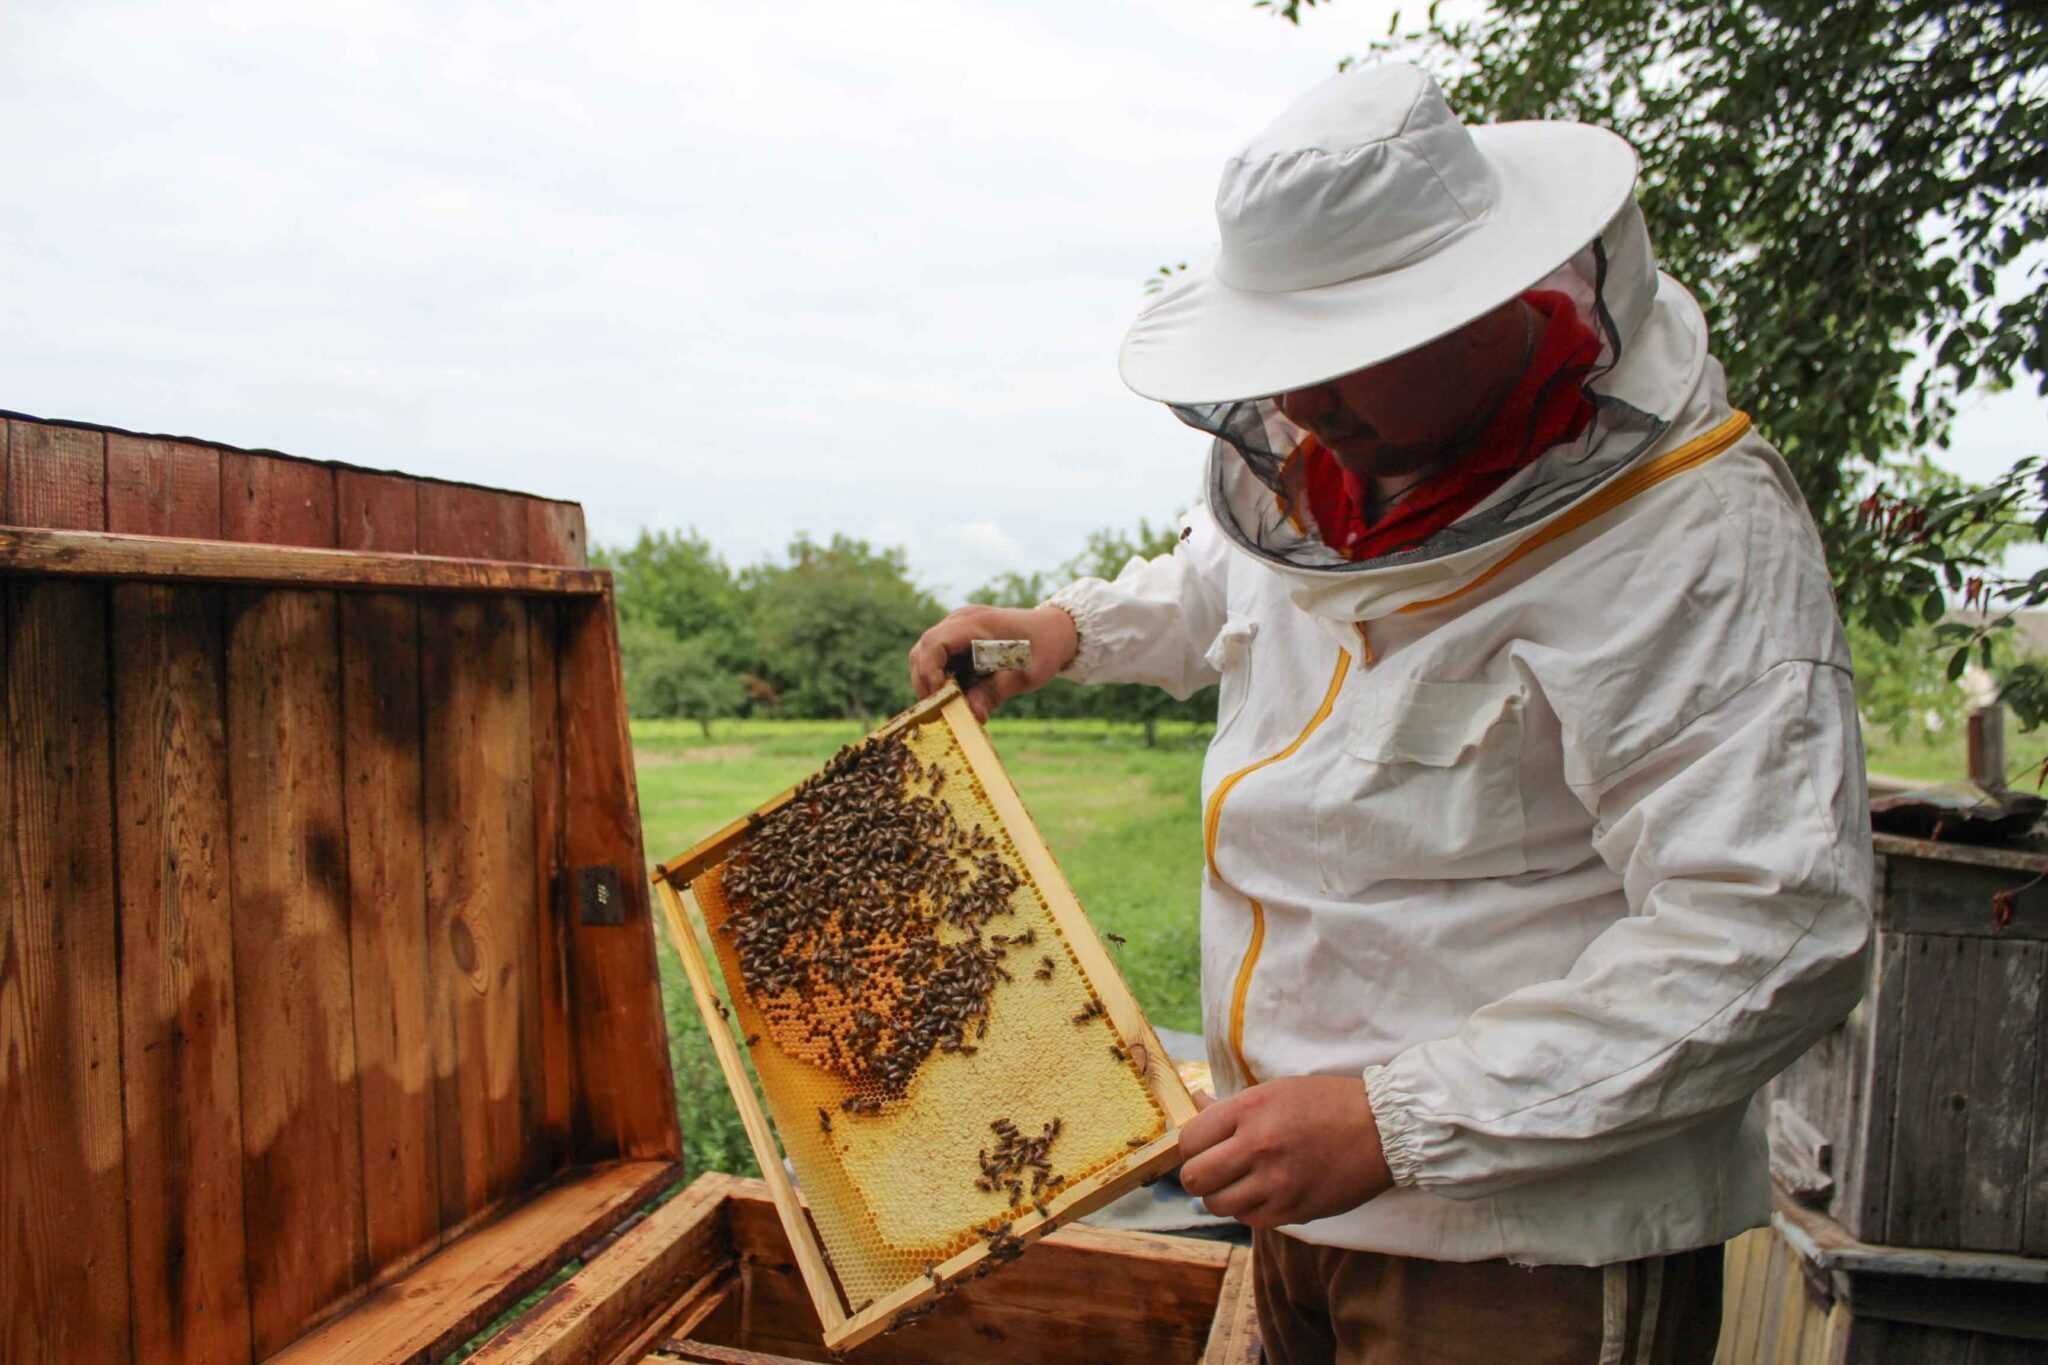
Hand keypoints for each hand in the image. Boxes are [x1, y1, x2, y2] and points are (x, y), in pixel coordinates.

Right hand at [907, 604, 1077, 721]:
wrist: (1055, 631)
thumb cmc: (1043, 649)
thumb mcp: (1025, 675)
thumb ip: (995, 693)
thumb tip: (972, 716)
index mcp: (975, 623)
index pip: (934, 644)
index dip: (928, 672)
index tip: (939, 698)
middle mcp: (960, 620)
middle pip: (923, 651)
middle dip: (925, 682)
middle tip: (939, 711)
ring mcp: (957, 628)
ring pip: (926, 656)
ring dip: (932, 682)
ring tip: (950, 705)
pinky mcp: (959, 639)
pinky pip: (940, 659)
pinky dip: (942, 679)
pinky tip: (959, 695)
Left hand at [1177, 1075, 1392, 1230]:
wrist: (1384, 1130)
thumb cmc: (1329, 1103)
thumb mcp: (1277, 1090)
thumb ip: (1233, 1105)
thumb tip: (1197, 1103)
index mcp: (1250, 1110)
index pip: (1189, 1139)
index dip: (1190, 1146)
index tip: (1202, 1147)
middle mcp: (1257, 1147)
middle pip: (1194, 1177)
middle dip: (1197, 1175)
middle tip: (1212, 1171)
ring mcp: (1275, 1183)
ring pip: (1217, 1205)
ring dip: (1221, 1196)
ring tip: (1238, 1184)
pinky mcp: (1294, 1211)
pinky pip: (1249, 1220)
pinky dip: (1248, 1210)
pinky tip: (1262, 1194)